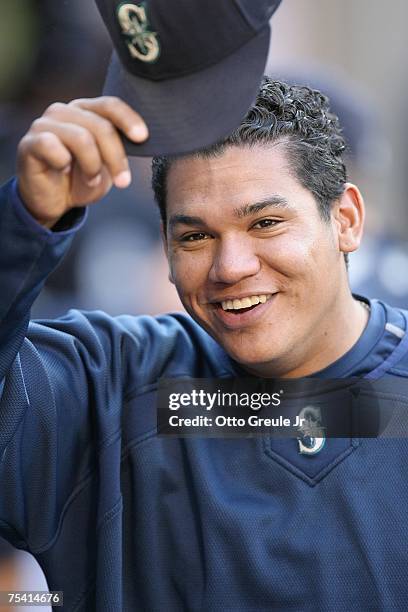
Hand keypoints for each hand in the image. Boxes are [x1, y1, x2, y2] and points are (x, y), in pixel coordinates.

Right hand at [17, 97, 147, 227]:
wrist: (55, 202)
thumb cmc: (82, 180)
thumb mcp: (108, 165)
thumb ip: (120, 148)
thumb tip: (142, 138)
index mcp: (85, 112)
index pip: (110, 105)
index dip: (128, 119)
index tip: (143, 138)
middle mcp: (64, 112)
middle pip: (101, 126)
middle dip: (116, 157)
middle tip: (123, 182)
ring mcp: (44, 125)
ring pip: (81, 138)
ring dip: (92, 166)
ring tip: (91, 180)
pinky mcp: (30, 143)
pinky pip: (52, 146)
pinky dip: (63, 162)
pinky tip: (62, 170)